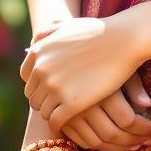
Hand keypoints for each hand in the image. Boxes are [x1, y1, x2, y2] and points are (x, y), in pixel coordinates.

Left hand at [27, 25, 150, 150]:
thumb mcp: (68, 25)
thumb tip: (30, 45)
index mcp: (38, 52)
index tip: (54, 87)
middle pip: (33, 97)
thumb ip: (47, 33)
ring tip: (69, 110)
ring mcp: (55, 87)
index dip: (40, 85)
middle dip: (46, 100)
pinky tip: (72, 119)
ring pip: (43, 112)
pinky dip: (60, 124)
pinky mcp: (70, 103)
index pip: (27, 79)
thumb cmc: (99, 31)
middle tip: (63, 101)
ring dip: (54, 112)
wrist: (123, 39)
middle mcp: (41, 69)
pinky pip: (55, 122)